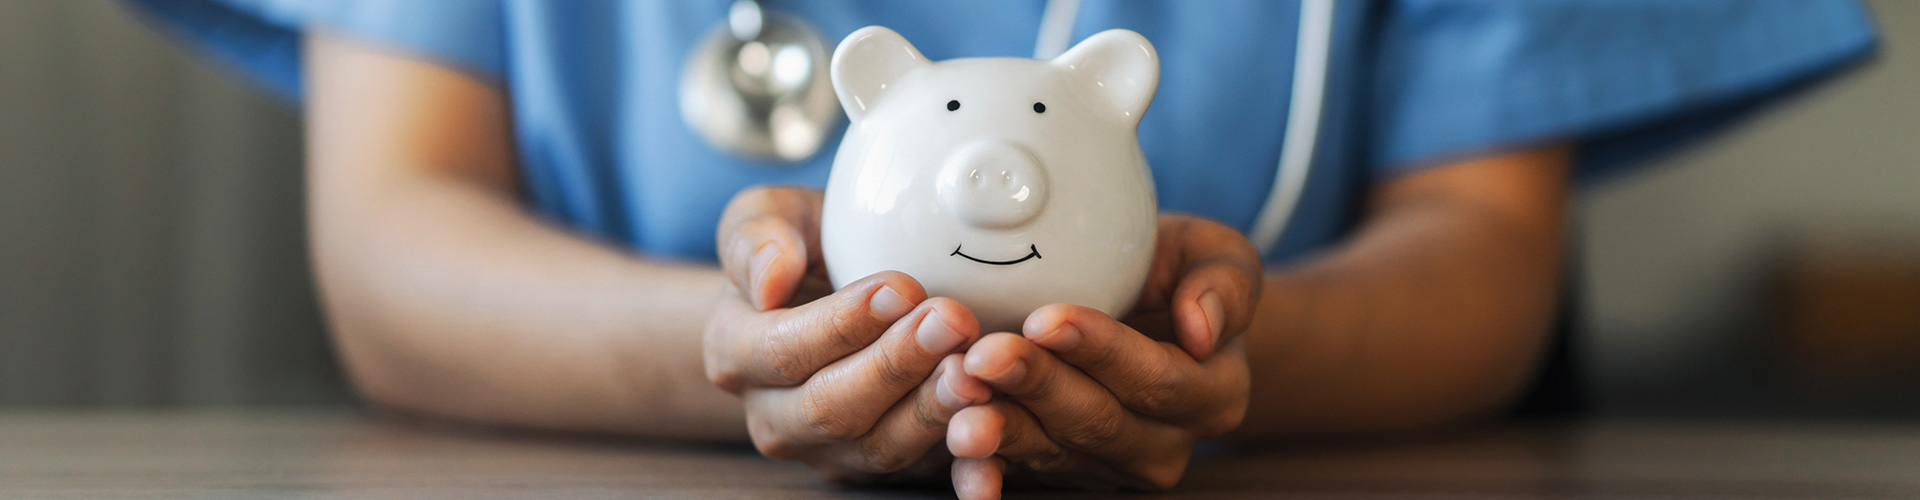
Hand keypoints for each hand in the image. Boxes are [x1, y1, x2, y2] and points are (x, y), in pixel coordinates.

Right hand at [705, 186, 995, 481]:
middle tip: (952, 320)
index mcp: (735, 354)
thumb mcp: (769, 217)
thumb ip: (755, 237)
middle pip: (832, 407)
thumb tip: (768, 279)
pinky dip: (962, 450)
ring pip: (880, 446)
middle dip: (897, 365)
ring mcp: (828, 452)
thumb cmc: (803, 247)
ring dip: (933, 409)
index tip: (899, 287)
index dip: (841, 324)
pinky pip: (925, 469)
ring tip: (976, 367)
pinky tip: (994, 415)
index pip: (783, 351)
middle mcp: (775, 417)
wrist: (832, 290)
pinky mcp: (882, 467)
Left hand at [947, 214, 1261, 497]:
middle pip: (1098, 420)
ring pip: (1052, 448)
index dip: (1101, 351)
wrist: (1150, 311)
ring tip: (958, 391)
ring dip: (1002, 424)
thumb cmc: (1181, 274)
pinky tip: (953, 432)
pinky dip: (985, 454)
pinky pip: (1020, 466)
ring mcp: (1109, 464)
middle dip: (1037, 386)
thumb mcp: (1218, 257)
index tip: (1048, 318)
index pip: (1157, 379)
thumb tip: (1204, 327)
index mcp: (1212, 395)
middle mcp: (1165, 443)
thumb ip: (1224, 284)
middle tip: (986, 354)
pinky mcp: (1063, 469)